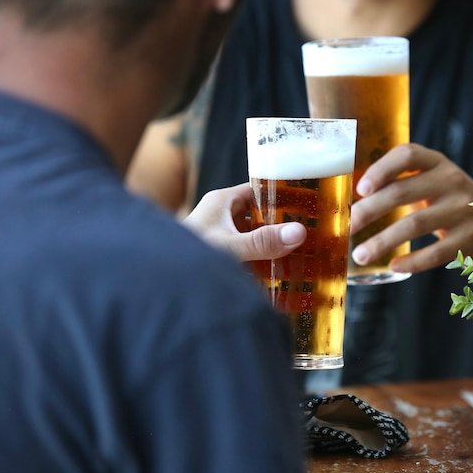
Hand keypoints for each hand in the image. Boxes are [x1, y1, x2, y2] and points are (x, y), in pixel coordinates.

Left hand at [182, 182, 306, 260]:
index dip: (281, 195)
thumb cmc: (186, 257)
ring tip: (303, 251)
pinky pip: (248, 253)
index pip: (258, 190)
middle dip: (281, 223)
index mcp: (222, 201)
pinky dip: (262, 260)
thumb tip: (298, 232)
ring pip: (254, 234)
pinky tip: (281, 271)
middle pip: (259, 214)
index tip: (306, 203)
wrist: (162, 282)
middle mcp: (222, 215)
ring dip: (272, 243)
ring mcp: (221, 236)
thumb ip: (263, 242)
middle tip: (310, 230)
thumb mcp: (230, 247)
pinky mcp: (221, 255)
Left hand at [350, 143, 472, 273]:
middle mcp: (451, 181)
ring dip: (383, 241)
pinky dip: (413, 261)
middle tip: (347, 227)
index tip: (360, 188)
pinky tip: (393, 266)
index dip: (381, 169)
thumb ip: (400, 183)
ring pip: (415, 224)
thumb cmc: (448, 200)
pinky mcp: (470, 238)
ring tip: (360, 256)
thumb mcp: (432, 181)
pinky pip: (436, 252)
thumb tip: (349, 203)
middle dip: (369, 211)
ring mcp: (463, 210)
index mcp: (437, 163)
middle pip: (403, 192)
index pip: (408, 154)